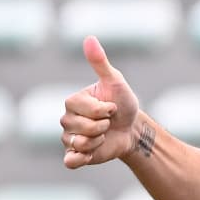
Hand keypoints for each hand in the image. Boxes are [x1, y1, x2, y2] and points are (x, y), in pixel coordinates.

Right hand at [61, 36, 139, 168]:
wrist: (133, 129)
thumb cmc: (123, 103)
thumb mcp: (115, 81)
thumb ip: (100, 62)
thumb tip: (89, 38)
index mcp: (72, 101)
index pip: (86, 109)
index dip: (105, 110)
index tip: (112, 107)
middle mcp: (67, 119)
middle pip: (82, 127)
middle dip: (104, 126)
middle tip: (109, 123)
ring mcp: (69, 138)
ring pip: (80, 143)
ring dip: (99, 141)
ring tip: (104, 135)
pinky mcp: (76, 155)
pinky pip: (70, 161)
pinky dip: (81, 158)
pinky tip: (91, 153)